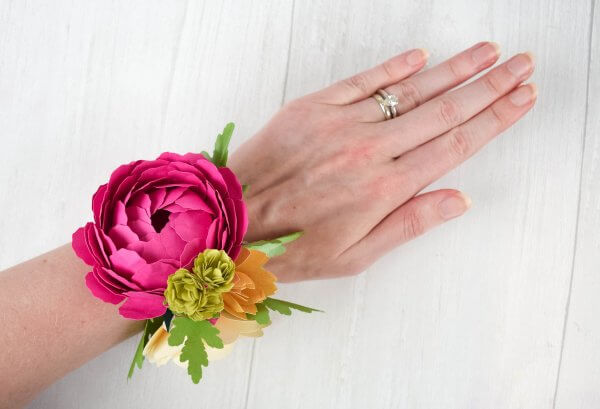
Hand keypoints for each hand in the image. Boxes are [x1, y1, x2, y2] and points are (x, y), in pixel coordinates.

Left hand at [228, 42, 535, 281]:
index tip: (522, 99)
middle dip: (489, 86)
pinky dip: (395, 67)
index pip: (455, 145)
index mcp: (385, 189)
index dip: (494, 119)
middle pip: (444, 111)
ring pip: (410, 90)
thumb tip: (458, 199)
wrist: (232, 219)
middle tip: (522, 66)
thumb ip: (410, 224)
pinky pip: (363, 81)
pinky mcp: (313, 108)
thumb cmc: (291, 246)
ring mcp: (341, 124)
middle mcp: (370, 150)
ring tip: (488, 53)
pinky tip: (422, 55)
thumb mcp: (355, 257)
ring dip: (454, 69)